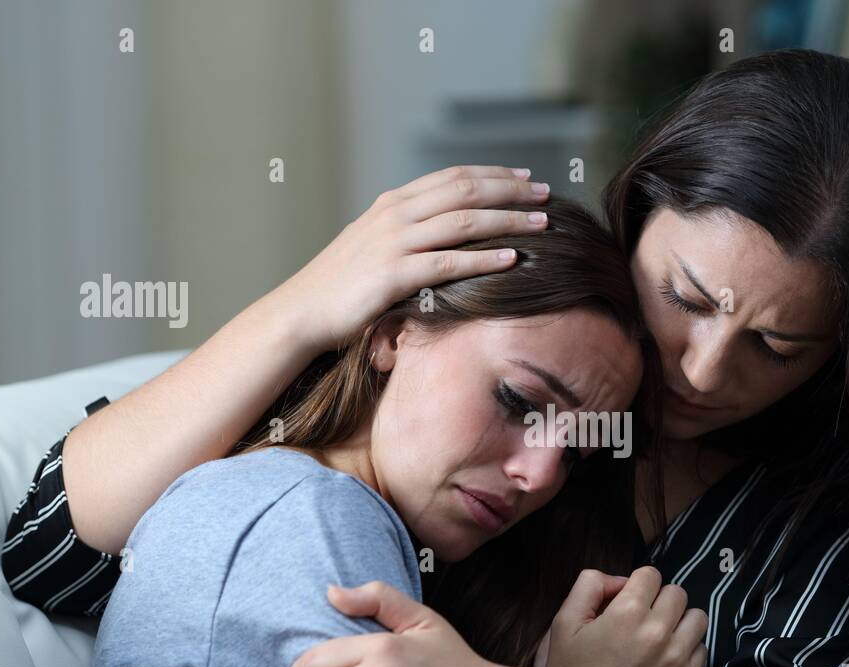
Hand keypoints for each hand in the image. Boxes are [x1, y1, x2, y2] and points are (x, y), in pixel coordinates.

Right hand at [264, 165, 550, 351]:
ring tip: (542, 223)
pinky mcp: (393, 276)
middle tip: (546, 193)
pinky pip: (448, 263)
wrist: (302, 312)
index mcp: (392, 203)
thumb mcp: (373, 245)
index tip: (526, 175)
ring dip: (507, 220)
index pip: (453, 177)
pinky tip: (512, 259)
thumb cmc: (342, 285)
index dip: (494, 173)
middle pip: (464, 191)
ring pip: (462, 221)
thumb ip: (407, 231)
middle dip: (510, 189)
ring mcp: (392, 243)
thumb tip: (442, 228)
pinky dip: (483, 258)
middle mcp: (395, 215)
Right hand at [545, 567, 707, 666]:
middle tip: (641, 620)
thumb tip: (621, 580)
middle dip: (659, 600)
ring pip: (696, 618)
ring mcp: (675, 658)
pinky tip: (663, 659)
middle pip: (677, 593)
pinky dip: (686, 649)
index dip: (637, 584)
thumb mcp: (564, 623)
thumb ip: (589, 586)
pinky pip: (701, 648)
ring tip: (658, 637)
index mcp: (626, 613)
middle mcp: (656, 633)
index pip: (651, 574)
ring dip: (679, 622)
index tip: (628, 600)